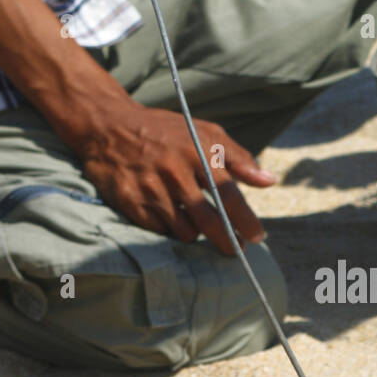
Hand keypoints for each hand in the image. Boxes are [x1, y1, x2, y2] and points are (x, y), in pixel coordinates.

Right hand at [75, 101, 274, 254]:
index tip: (257, 237)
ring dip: (194, 232)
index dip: (245, 220)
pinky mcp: (130, 202)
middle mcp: (174, 171)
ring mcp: (150, 188)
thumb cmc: (165, 131)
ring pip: (184, 231)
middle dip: (227, 240)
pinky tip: (168, 215)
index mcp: (196, 152)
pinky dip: (169, 228)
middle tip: (236, 250)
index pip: (228, 194)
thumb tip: (268, 181)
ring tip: (193, 220)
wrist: (108, 126)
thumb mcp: (204, 132)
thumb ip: (239, 158)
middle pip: (209, 220)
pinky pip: (160, 231)